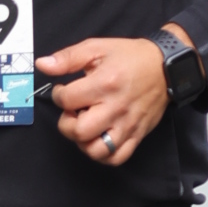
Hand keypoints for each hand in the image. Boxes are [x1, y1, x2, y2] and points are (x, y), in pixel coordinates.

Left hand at [37, 35, 170, 166]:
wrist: (165, 67)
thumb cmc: (129, 57)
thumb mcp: (96, 48)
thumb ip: (67, 58)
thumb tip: (42, 65)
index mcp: (104, 83)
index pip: (67, 100)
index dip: (57, 95)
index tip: (63, 91)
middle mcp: (115, 108)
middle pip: (79, 131)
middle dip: (66, 123)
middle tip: (72, 112)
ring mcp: (127, 125)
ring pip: (96, 150)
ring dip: (83, 142)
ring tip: (84, 127)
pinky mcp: (137, 135)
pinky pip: (116, 158)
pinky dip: (103, 154)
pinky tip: (97, 139)